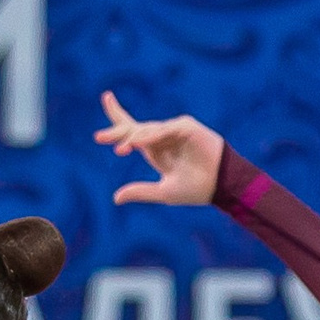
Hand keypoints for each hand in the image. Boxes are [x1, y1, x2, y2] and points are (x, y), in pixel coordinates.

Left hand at [96, 90, 225, 207]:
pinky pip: (165, 129)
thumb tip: (115, 198)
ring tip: (120, 150)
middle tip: (99, 139)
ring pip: (148, 130)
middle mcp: (162, 138)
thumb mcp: (164, 192)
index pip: (131, 131)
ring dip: (133, 138)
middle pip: (134, 128)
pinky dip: (151, 135)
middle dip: (116, 131)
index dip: (115, 121)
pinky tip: (139, 143)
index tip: (97, 129)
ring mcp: (174, 131)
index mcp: (155, 150)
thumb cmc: (196, 190)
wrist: (222, 187)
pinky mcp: (186, 127)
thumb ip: (141, 192)